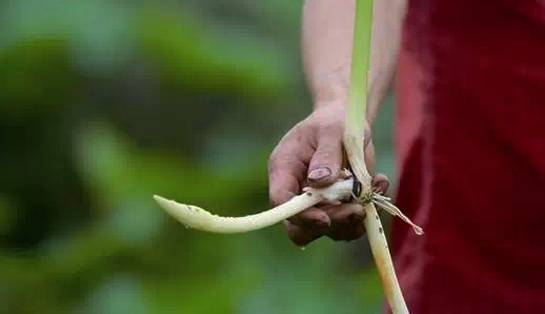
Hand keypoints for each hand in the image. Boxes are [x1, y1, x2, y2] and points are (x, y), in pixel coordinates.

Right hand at [268, 104, 388, 245]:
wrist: (347, 121)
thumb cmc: (334, 121)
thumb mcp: (331, 130)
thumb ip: (326, 155)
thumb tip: (319, 181)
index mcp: (284, 170)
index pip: (281, 202)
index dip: (300, 216)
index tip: (324, 219)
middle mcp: (296, 191)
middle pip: (301, 227)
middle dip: (331, 223)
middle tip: (358, 210)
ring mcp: (317, 203)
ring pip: (329, 230)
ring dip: (353, 221)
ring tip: (373, 189)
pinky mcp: (338, 207)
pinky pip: (350, 224)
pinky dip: (368, 213)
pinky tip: (379, 184)